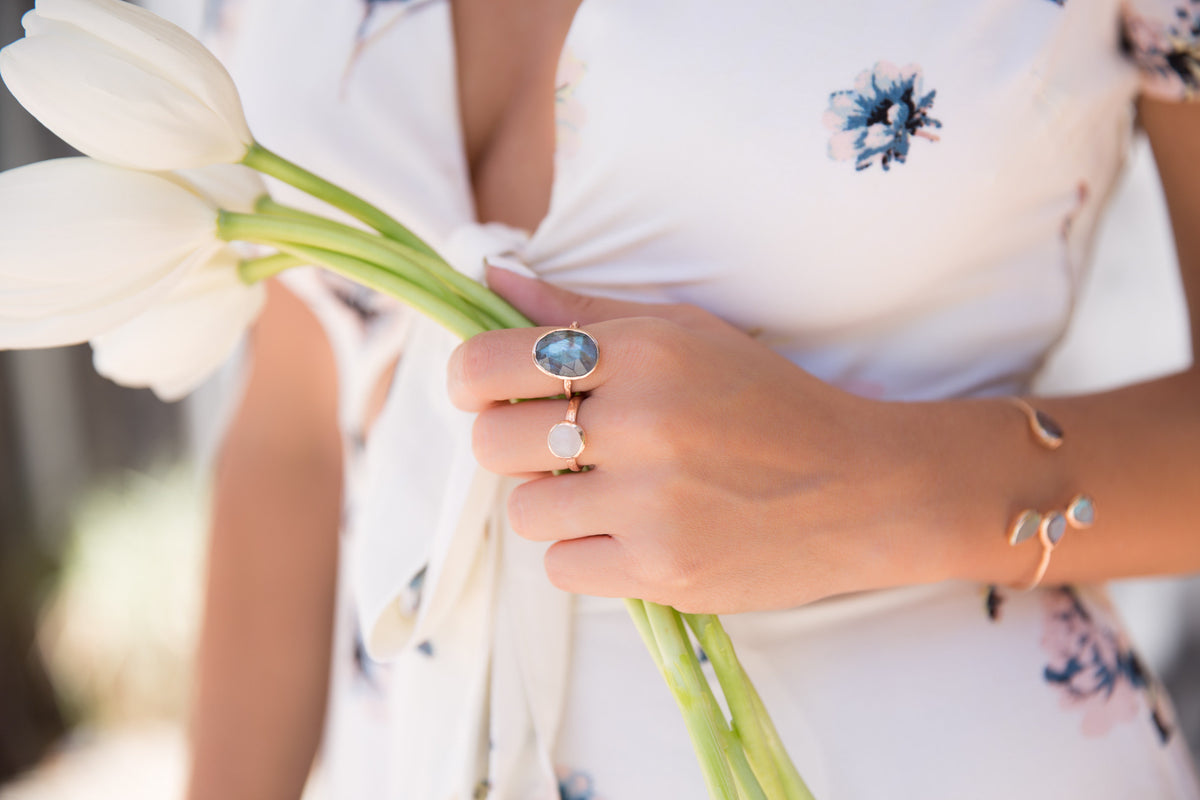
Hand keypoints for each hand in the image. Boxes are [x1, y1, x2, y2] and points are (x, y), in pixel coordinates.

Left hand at [447, 267, 955, 612]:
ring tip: (610, 491)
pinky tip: (632, 532)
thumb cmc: (768, 400)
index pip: (490, 363)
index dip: (470, 381)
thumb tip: (488, 275)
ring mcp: (652, 503)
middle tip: (558, 445)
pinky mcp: (664, 570)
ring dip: (555, 505)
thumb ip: (580, 308)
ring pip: (525, 513)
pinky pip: (561, 568)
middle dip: (510, 446)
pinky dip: (585, 554)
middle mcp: (641, 422)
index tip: (486, 391)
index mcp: (641, 351)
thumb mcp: (685, 331)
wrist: (862, 487)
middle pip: (491, 444)